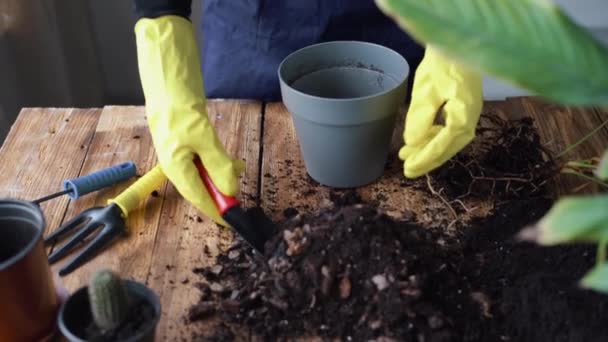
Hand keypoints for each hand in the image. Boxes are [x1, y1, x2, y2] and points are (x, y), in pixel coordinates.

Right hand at [134, 16, 243, 224]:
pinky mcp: (187, 143)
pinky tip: (229, 159)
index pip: (198, 198)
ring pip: (204, 174)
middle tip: (239, 190)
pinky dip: (218, 162)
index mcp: (175, 168)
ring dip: (222, 174)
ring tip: (238, 167)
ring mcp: (180, 154)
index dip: (216, 210)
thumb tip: (230, 190)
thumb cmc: (179, 109)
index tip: (232, 220)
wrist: (167, 79)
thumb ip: (218, 166)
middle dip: (222, 190)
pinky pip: (204, 161)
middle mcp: (176, 165)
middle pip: (201, 188)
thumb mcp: (204, 139)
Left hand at [400, 47, 482, 177]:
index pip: (443, 143)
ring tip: (407, 155)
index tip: (409, 168)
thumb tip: (412, 142)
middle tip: (407, 170)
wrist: (455, 42)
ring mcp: (468, 113)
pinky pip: (448, 129)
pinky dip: (433, 137)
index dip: (425, 158)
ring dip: (428, 149)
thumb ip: (421, 117)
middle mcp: (470, 117)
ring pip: (448, 140)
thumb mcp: (426, 89)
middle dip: (427, 159)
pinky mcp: (463, 108)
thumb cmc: (442, 61)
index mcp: (464, 113)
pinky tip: (419, 140)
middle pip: (448, 146)